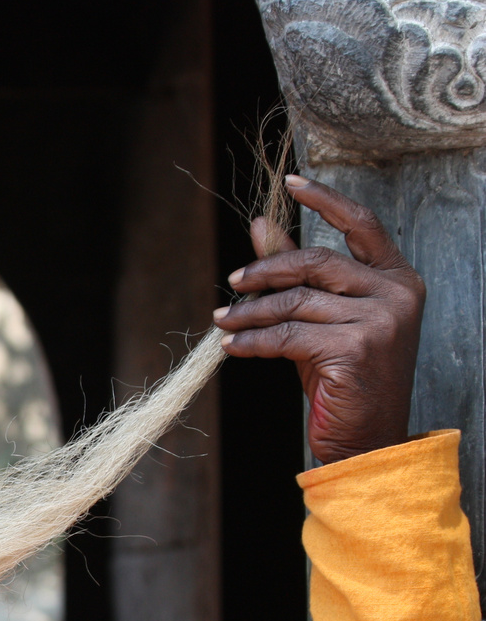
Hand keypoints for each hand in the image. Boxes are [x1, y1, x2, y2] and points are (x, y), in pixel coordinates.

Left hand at [216, 175, 424, 465]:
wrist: (366, 438)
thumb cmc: (342, 377)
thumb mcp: (320, 317)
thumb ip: (296, 272)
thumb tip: (260, 224)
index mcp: (397, 278)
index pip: (362, 224)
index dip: (325, 199)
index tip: (291, 182)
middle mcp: (397, 293)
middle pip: (316, 261)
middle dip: (266, 270)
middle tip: (232, 282)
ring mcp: (381, 320)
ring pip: (296, 301)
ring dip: (250, 312)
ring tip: (224, 321)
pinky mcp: (356, 348)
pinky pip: (287, 335)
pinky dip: (252, 340)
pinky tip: (232, 346)